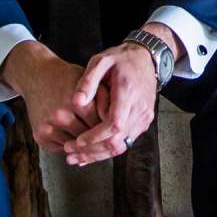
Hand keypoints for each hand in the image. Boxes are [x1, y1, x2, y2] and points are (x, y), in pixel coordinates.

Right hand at [5, 41, 117, 162]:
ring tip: (92, 141)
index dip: (108, 128)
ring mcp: (48, 127)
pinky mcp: (40, 136)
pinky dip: (70, 146)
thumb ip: (103, 99)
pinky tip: (76, 140)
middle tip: (106, 140)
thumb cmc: (67, 77)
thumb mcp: (88, 81)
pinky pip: (62, 148)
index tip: (115, 130)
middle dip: (98, 138)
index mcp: (76, 101)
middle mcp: (60, 115)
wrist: (36, 76)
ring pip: (75, 146)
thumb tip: (118, 122)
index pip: (100, 124)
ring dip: (84, 145)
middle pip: (88, 137)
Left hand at [59, 41, 163, 166]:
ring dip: (98, 155)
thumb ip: (88, 81)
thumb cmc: (121, 59)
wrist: (146, 58)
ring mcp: (144, 117)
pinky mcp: (144, 122)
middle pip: (116, 141)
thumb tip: (76, 102)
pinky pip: (126, 142)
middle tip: (70, 154)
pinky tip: (90, 153)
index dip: (94, 137)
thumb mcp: (102, 61)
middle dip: (92, 151)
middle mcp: (140, 109)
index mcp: (128, 93)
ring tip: (76, 158)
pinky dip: (107, 150)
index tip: (76, 142)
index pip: (113, 125)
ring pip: (121, 146)